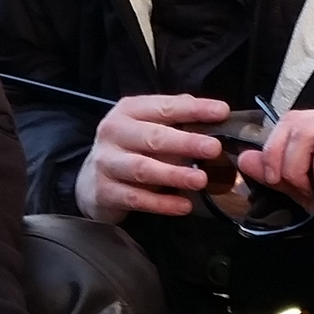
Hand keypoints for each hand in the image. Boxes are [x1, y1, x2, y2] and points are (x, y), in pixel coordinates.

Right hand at [74, 94, 231, 221]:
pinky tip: (184, 205)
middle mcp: (114, 132)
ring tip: (201, 180)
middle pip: (153, 137)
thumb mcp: (148, 127)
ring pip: (143, 168)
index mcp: (129, 111)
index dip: (194, 109)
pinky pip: (136, 198)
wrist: (91, 182)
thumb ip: (178, 120)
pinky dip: (161, 203)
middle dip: (185, 143)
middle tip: (213, 149)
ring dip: (174, 174)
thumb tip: (218, 117)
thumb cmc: (130, 150)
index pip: (165, 107)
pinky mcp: (104, 191)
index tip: (222, 112)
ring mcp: (106, 162)